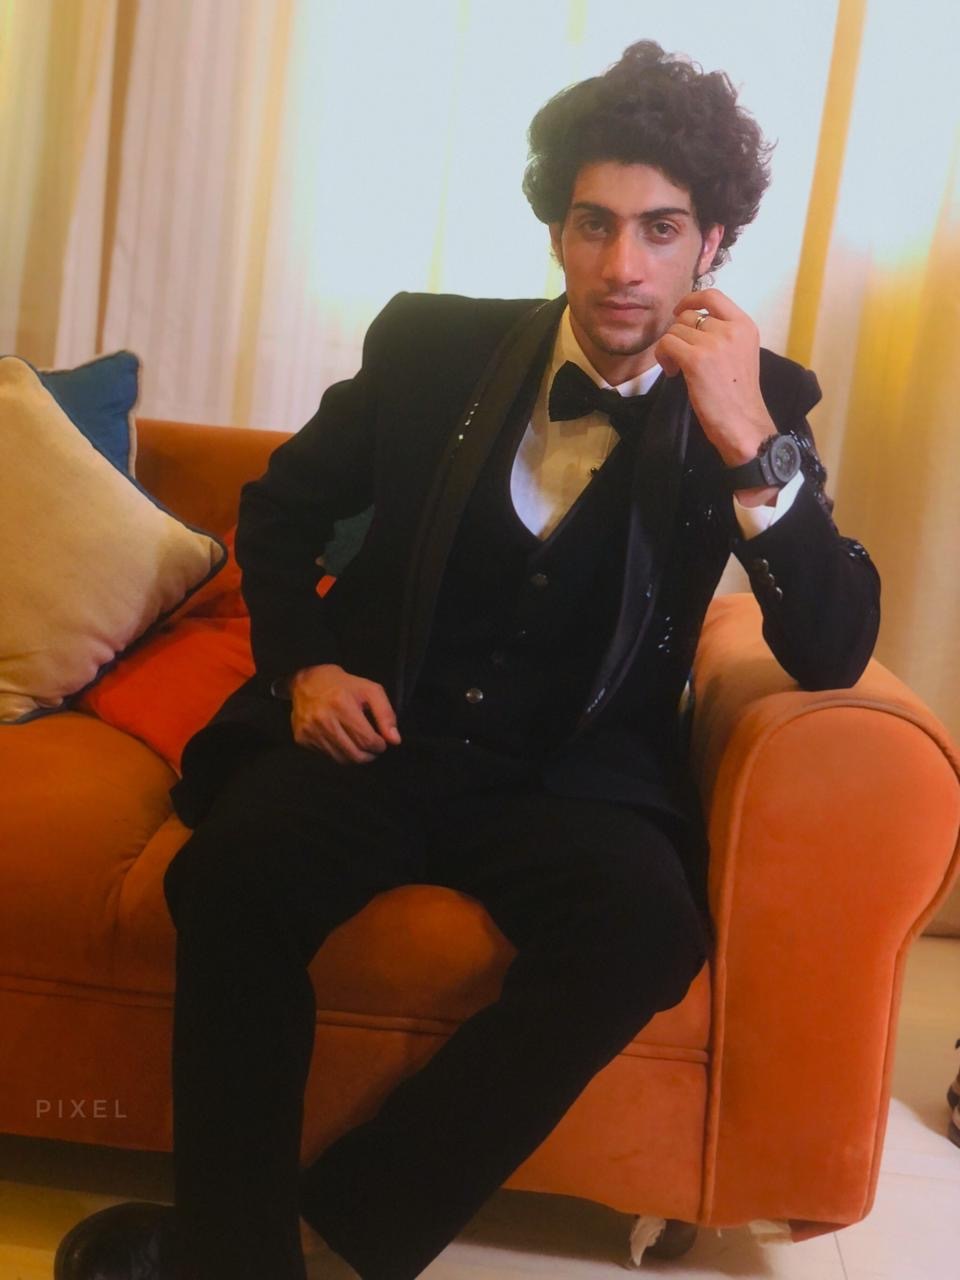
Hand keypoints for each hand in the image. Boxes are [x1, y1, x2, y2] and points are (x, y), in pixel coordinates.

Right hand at [289, 664, 401, 763]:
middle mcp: (323, 719)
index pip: (367, 740)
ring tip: (360, 746)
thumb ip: (386, 714)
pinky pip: (327, 756)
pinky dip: (339, 753)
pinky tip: (342, 741)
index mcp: (342, 704)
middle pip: (355, 754)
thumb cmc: (343, 686)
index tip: (381, 742)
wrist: (307, 682)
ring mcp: (310, 730)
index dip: (379, 745)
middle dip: (369, 755)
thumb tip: (395, 740)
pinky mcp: (302, 738)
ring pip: (341, 759)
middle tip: (373, 748)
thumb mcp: (370, 691)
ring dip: (356, 757)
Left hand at [654, 288, 776, 470]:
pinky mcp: (696, 360)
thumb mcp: (740, 354)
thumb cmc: (739, 396)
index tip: (680, 313)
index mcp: (744, 325)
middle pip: (689, 316)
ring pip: (675, 331)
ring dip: (669, 349)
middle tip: (679, 356)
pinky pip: (666, 344)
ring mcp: (714, 343)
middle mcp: (731, 329)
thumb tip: (689, 324)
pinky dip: (663, 358)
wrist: (744, 424)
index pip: (713, 295)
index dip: (690, 300)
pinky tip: (673, 373)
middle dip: (678, 334)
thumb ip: (723, 334)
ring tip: (677, 369)